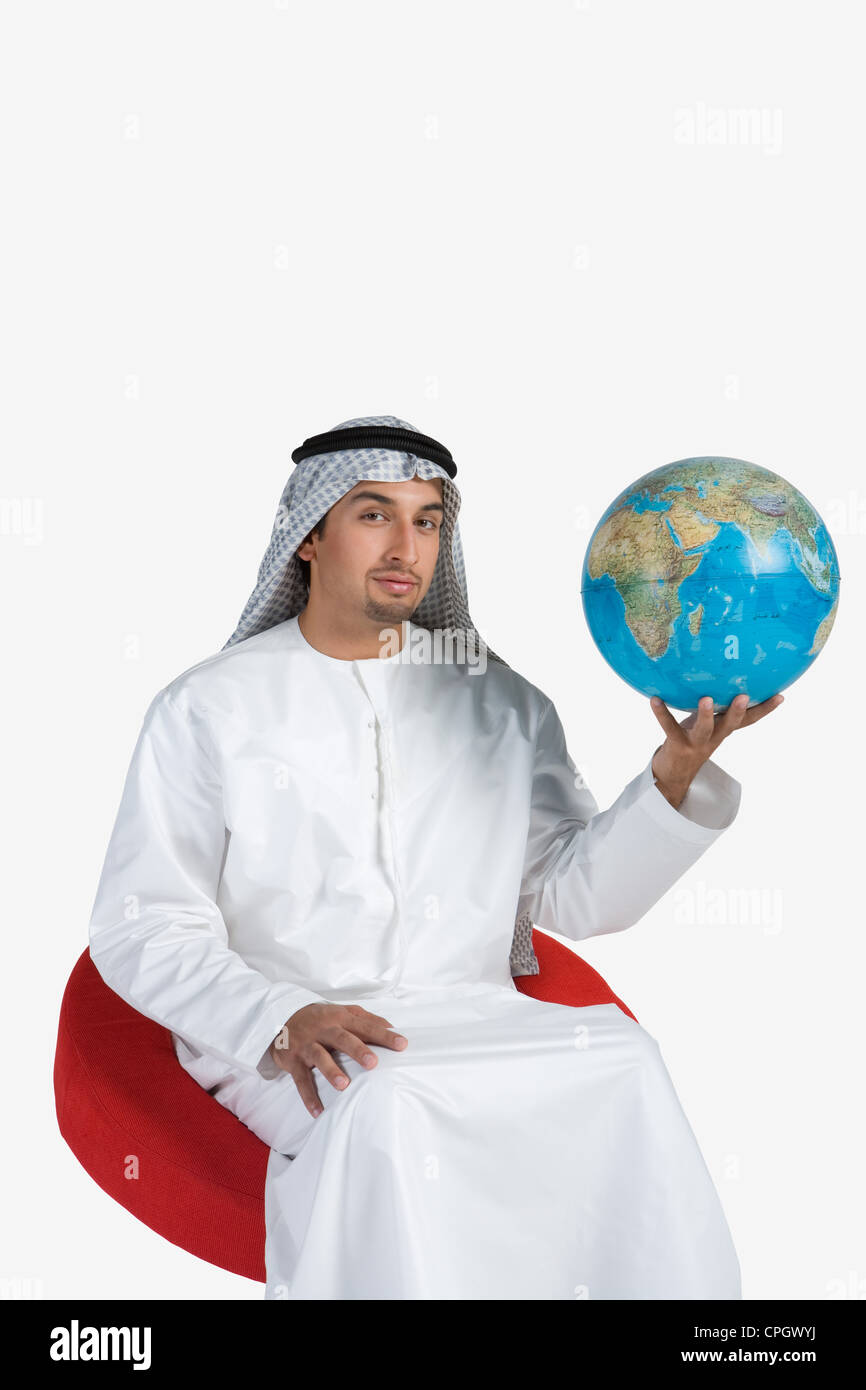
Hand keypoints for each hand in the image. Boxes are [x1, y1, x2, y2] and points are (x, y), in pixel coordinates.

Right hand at [269, 1003, 408, 1117]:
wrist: (280, 1018)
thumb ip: (365, 1019)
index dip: (383, 1035)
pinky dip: (308, 1097)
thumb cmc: (319, 1018)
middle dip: (357, 1050)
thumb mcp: (341, 1012)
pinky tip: (318, 1111)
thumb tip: (391, 1026)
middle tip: (373, 1063)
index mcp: (339, 1018)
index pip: (364, 1026)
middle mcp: (323, 1029)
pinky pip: (300, 1080)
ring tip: (344, 1085)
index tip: (402, 1045)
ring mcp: (306, 1045)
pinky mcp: (292, 1060)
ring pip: (319, 1057)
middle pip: (342, 1038)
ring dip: (331, 1071)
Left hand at [649, 691, 784, 807]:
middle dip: (738, 711)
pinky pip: (669, 727)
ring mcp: (696, 743)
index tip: (780, 696)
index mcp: (723, 731)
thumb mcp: (706, 725)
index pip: (748, 720)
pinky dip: (662, 713)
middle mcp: (713, 738)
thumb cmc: (690, 741)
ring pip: (703, 729)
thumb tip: (718, 679)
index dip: (764, 709)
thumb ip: (714, 708)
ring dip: (705, 715)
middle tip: (744, 696)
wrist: (672, 776)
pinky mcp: (677, 745)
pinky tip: (655, 699)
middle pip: (730, 725)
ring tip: (706, 699)